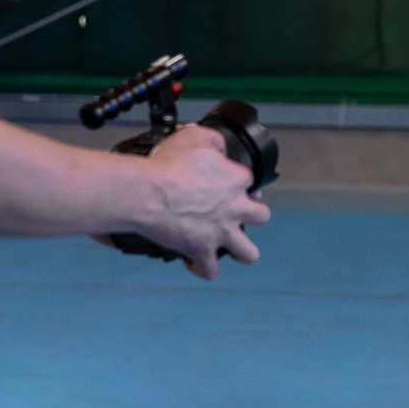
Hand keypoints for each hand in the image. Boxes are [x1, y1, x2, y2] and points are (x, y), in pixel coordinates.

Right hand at [137, 124, 271, 279]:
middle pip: (261, 216)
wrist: (148, 192)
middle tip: (232, 212)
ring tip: (226, 244)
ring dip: (240, 250)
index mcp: (236, 179)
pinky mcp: (202, 251)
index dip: (236, 180)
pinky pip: (210, 271)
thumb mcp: (195, 136)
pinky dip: (202, 268)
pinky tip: (194, 261)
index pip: (249, 180)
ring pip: (248, 253)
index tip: (221, 180)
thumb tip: (221, 146)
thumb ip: (214, 140)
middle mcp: (235, 208)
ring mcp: (221, 232)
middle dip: (251, 215)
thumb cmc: (168, 164)